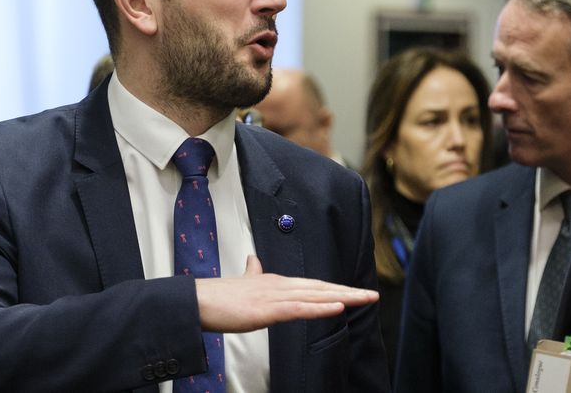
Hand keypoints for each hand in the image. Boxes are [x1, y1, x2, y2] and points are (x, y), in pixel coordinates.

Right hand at [195, 255, 378, 331]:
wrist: (198, 301)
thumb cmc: (220, 296)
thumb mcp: (242, 283)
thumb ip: (253, 272)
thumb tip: (253, 260)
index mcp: (277, 282)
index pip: (314, 285)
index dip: (336, 288)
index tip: (356, 292)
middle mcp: (281, 285)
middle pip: (321, 288)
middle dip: (348, 292)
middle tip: (373, 295)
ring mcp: (275, 296)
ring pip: (316, 296)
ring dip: (342, 297)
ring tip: (364, 299)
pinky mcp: (268, 309)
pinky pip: (300, 309)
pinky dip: (320, 308)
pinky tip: (337, 308)